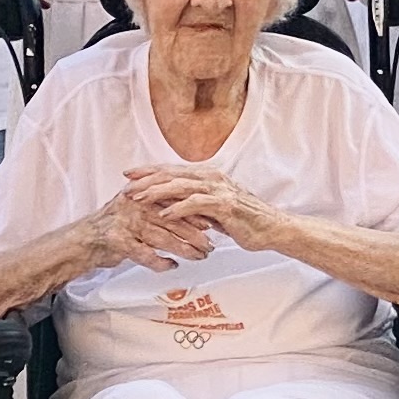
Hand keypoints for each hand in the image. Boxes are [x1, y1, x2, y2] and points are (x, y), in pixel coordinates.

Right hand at [83, 187, 212, 274]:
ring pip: (163, 237)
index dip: (196, 213)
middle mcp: (135, 206)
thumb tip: (191, 214)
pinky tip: (172, 266)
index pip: (175, 202)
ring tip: (200, 257)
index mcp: (142, 194)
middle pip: (173, 219)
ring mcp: (126, 223)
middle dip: (195, 234)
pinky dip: (160, 262)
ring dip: (184, 249)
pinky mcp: (118, 242)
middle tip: (212, 245)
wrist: (83, 240)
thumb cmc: (115, 226)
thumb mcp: (136, 210)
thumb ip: (159, 208)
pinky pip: (145, 254)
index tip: (214, 224)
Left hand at [125, 165, 296, 256]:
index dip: (150, 171)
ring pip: (181, 186)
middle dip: (146, 179)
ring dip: (157, 192)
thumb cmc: (245, 220)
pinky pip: (196, 204)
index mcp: (208, 176)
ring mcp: (219, 190)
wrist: (272, 228)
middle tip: (125, 185)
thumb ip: (197, 205)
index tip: (129, 175)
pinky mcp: (225, 205)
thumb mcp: (216, 209)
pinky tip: (163, 214)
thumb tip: (176, 207)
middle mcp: (212, 178)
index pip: (173, 170)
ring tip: (137, 199)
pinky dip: (178, 208)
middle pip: (172, 174)